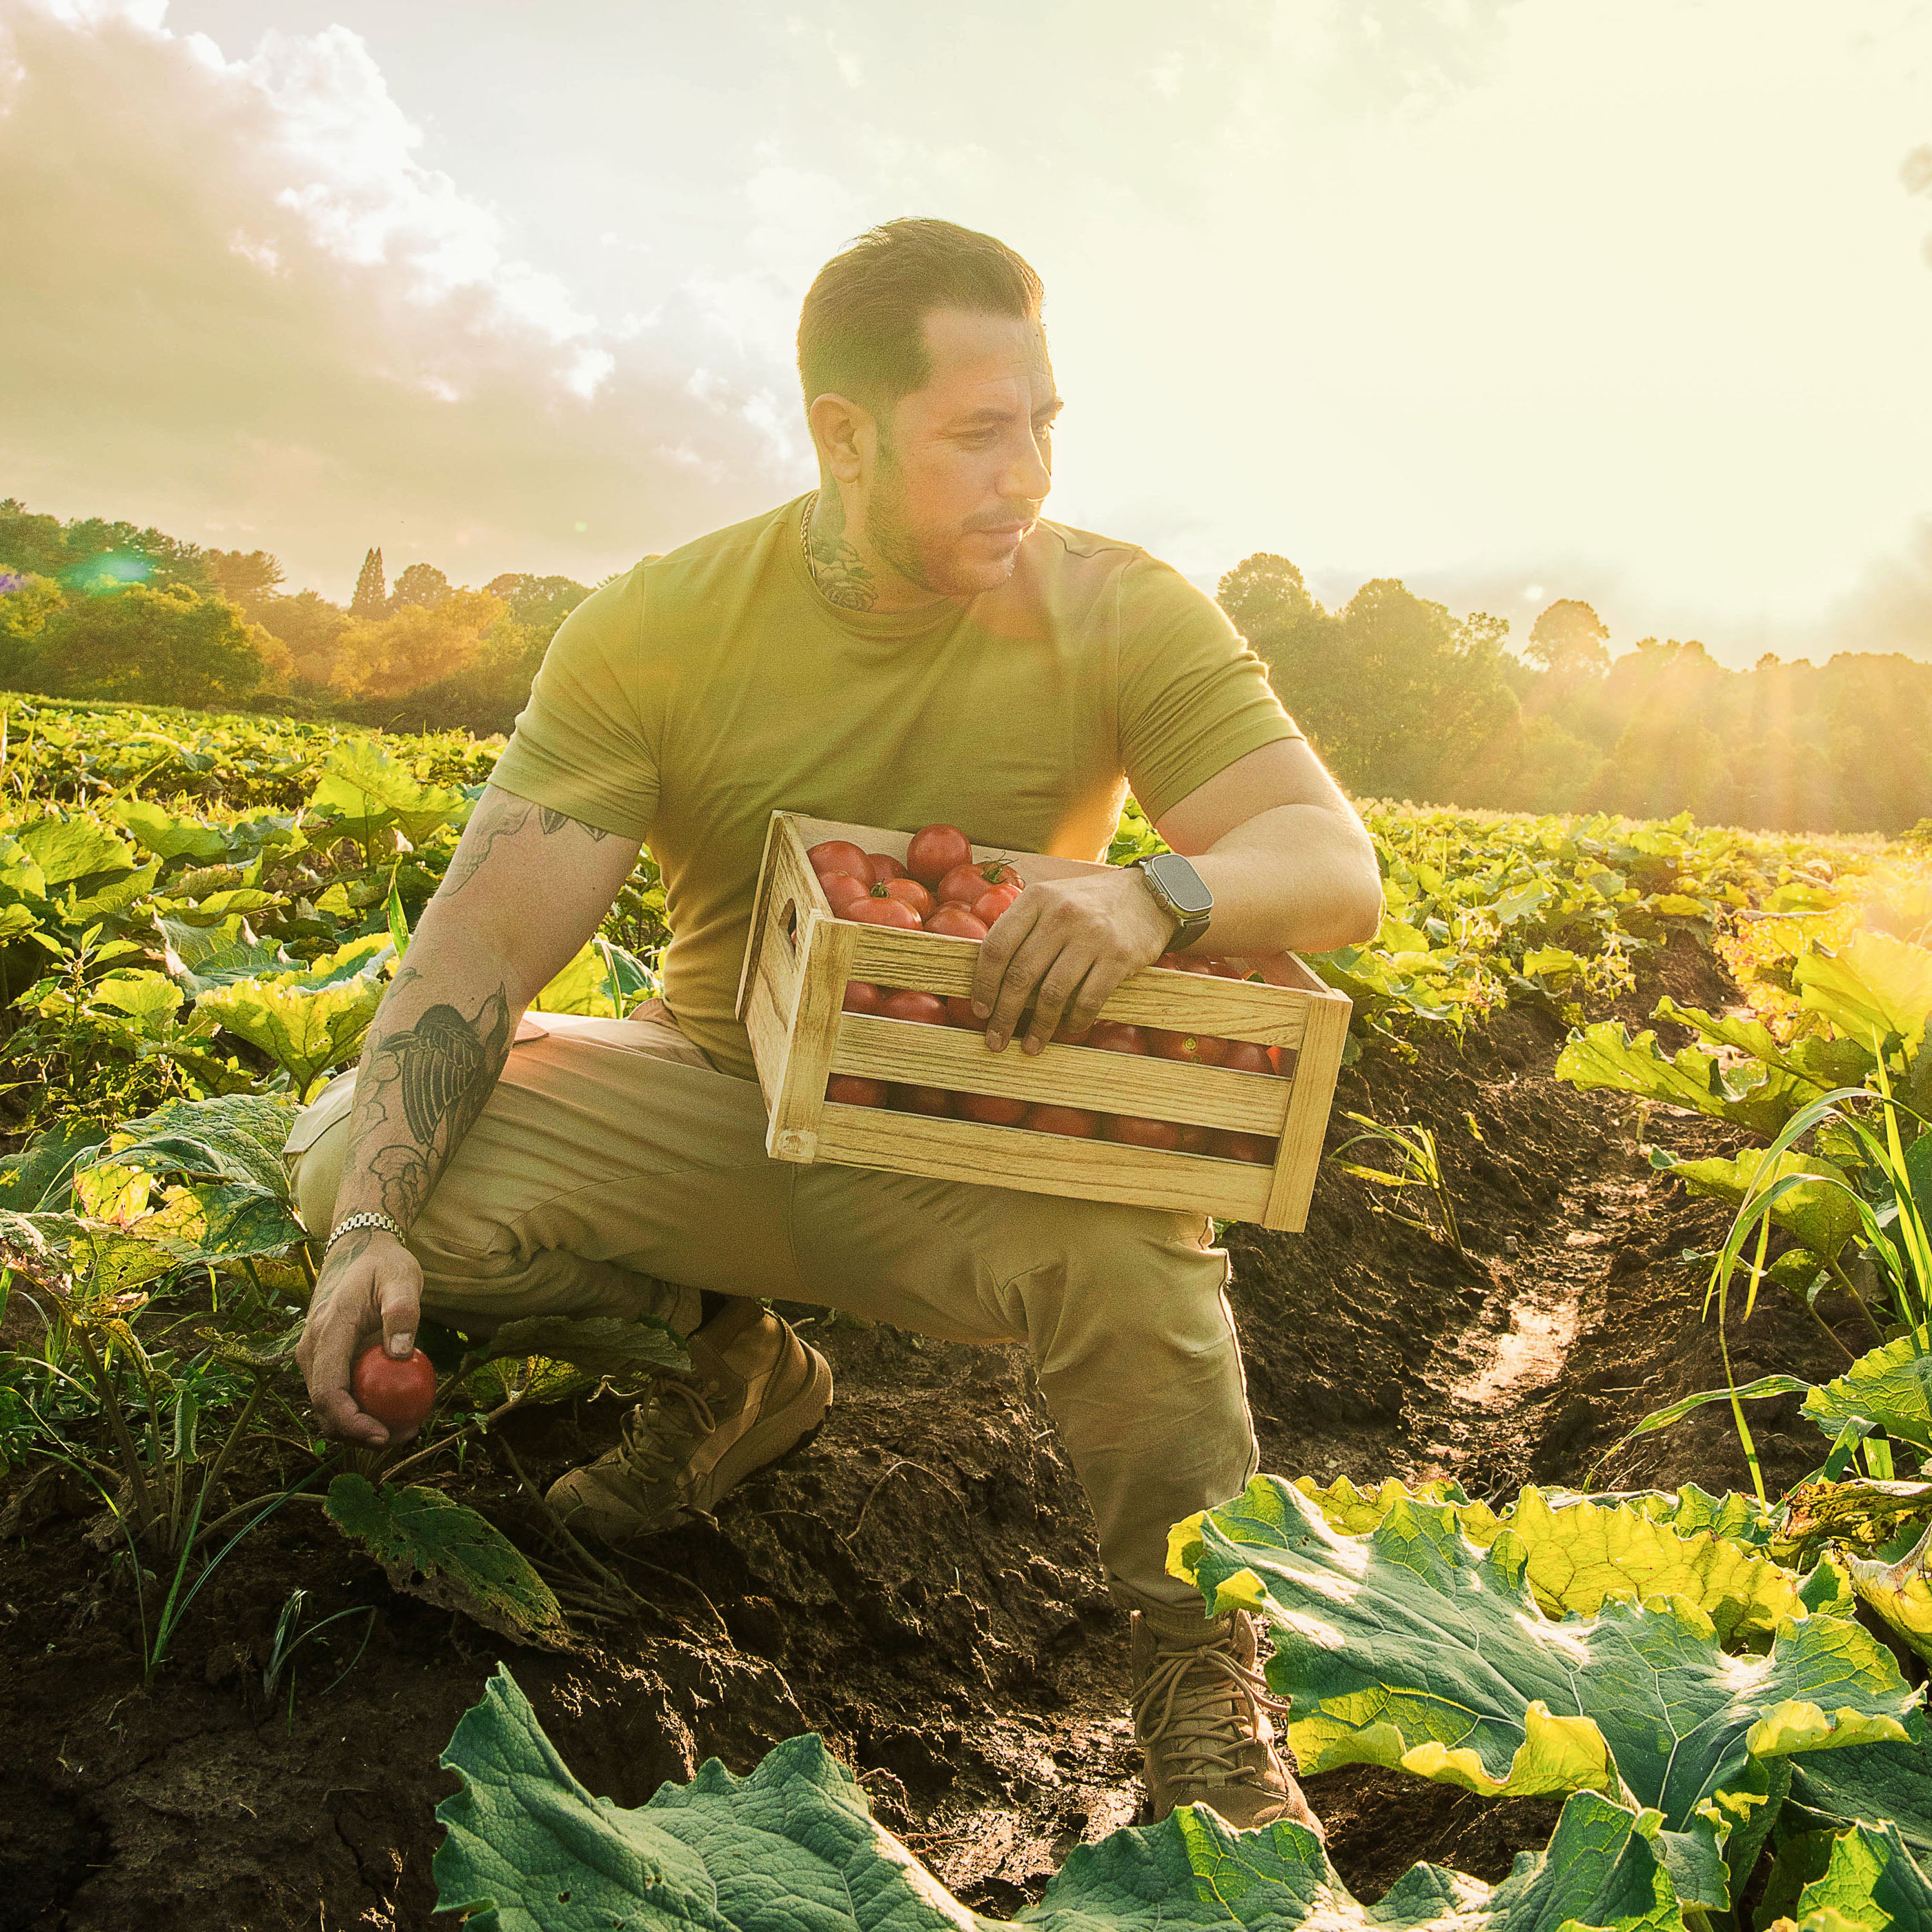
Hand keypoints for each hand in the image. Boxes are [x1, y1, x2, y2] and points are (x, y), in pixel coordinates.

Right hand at [296, 1227, 423, 1445]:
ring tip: (405, 1427)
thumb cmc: (385, 1265)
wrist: (359, 1249)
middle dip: (358, 1434)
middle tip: (404, 1436)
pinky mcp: (324, 1359)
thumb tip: (402, 1356)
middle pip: (324, 1408)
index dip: (352, 1422)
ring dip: (359, 1426)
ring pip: (328, 1406)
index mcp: (329, 1330)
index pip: (329, 1391)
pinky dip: (360, 1409)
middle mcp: (311, 1348)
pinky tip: (394, 1409)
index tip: (384, 1435)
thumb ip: (403, 1313)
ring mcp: (314, 1355)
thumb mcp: (402, 1279)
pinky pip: (337, 1393)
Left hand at [969, 869, 1175, 1053]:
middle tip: (996, 1040)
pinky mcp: (1119, 956)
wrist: (1149, 895)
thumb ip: (1022, 925)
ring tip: (1031, 1046)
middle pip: (1021, 975)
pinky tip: (1069, 1028)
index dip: (983, 984)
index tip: (980, 1010)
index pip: (997, 946)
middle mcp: (1061, 914)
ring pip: (1053, 993)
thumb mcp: (1051, 898)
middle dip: (1004, 1015)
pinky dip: (1075, 1021)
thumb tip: (986, 973)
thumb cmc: (1089, 903)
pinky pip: (1089, 999)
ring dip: (1039, 1026)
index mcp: (1037, 899)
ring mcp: (1092, 936)